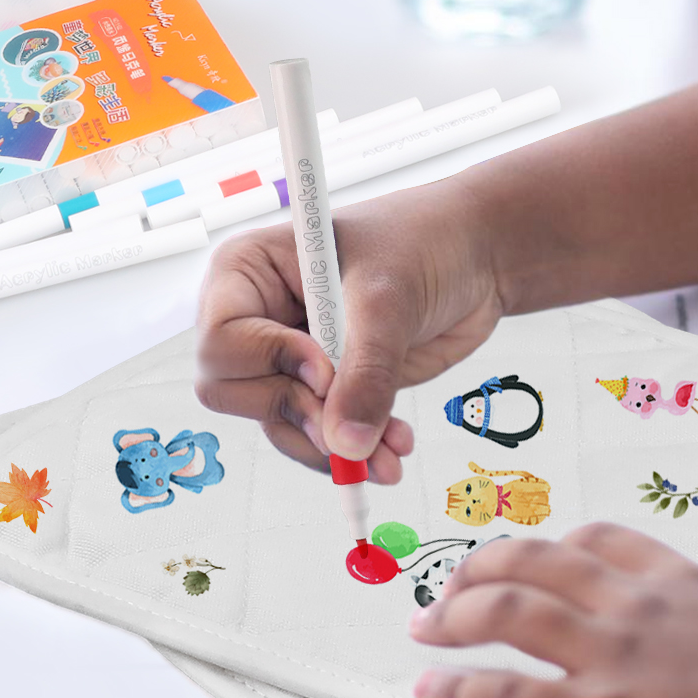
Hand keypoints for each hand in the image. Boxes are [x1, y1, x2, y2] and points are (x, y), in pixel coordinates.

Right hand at [195, 179, 504, 479]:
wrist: (476, 259)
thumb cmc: (423, 243)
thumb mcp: (388, 300)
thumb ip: (366, 372)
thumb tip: (345, 444)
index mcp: (248, 270)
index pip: (221, 338)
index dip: (269, 363)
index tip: (325, 370)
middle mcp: (258, 317)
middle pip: (234, 392)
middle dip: (296, 415)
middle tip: (350, 429)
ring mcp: (290, 356)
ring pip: (278, 424)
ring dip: (333, 449)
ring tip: (389, 454)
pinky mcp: (326, 388)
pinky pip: (316, 436)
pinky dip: (351, 453)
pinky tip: (392, 450)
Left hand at [409, 523, 697, 697]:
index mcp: (685, 585)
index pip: (600, 541)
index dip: (552, 545)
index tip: (530, 557)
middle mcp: (638, 608)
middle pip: (535, 561)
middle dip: (482, 567)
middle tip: (451, 587)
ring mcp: (614, 658)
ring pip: (507, 612)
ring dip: (454, 616)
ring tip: (426, 629)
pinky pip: (508, 694)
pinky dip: (459, 692)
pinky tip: (431, 694)